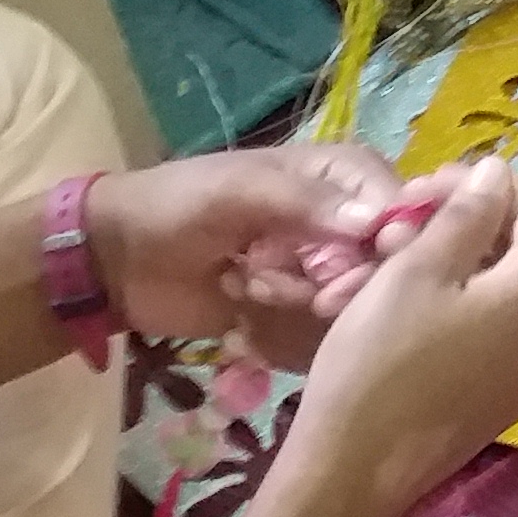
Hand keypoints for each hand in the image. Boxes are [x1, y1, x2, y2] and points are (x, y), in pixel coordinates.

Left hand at [83, 147, 408, 361]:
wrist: (115, 261)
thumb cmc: (177, 207)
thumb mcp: (238, 191)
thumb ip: (306, 203)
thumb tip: (377, 224)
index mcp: (344, 177)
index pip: (402, 210)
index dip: (388, 247)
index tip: (346, 280)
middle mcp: (346, 226)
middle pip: (387, 268)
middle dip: (340, 288)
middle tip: (300, 298)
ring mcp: (322, 274)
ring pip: (354, 308)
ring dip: (301, 312)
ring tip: (249, 298)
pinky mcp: (297, 315)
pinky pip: (321, 337)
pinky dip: (284, 338)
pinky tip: (243, 327)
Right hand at [265, 156, 517, 516]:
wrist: (350, 475)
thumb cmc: (380, 362)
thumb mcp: (417, 271)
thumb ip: (468, 214)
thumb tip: (501, 171)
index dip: (489, 185)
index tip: (427, 188)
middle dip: (463, 227)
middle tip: (396, 228)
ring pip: (500, 293)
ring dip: (446, 268)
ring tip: (377, 268)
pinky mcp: (503, 400)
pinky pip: (490, 334)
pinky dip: (450, 309)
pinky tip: (391, 311)